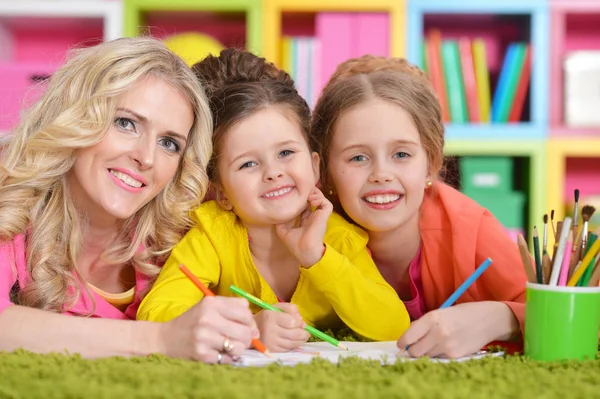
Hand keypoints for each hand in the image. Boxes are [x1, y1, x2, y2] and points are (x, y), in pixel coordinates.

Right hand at [160, 296, 258, 362]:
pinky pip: (227, 359)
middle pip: (246, 330)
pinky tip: (217, 353)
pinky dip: (226, 358)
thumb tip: (256, 331)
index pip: (245, 310)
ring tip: (227, 346)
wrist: (164, 338)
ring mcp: (204, 337)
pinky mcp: (201, 354)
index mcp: (211, 303)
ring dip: (237, 349)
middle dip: (247, 337)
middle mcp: (207, 318)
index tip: (244, 326)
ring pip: (239, 346)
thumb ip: (233, 311)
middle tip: (238, 339)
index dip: (249, 321)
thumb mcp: (209, 308)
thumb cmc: (192, 322)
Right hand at [254, 303, 309, 351]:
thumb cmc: (267, 316)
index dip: (300, 323)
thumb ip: (290, 308)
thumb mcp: (276, 307)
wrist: (251, 330)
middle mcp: (270, 330)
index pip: (291, 322)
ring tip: (304, 337)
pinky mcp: (272, 350)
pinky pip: (288, 349)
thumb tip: (300, 319)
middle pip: (294, 334)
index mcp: (270, 317)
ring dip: (302, 340)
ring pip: (292, 343)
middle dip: (304, 334)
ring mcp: (271, 342)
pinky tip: (295, 341)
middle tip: (307, 332)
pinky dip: (294, 345)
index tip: (303, 323)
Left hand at [275, 187, 332, 266]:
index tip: (295, 195)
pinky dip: (320, 199)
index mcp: (306, 221)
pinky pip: (326, 204)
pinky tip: (311, 200)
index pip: (306, 206)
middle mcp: (314, 217)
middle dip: (309, 193)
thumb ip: (280, 224)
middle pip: (314, 200)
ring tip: (307, 195)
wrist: (305, 251)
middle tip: (301, 190)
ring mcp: (320, 216)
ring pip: (322, 199)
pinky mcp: (324, 216)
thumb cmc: (296, 245)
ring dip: (315, 194)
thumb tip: (274, 217)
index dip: (302, 200)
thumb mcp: (284, 232)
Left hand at [396, 302, 518, 358]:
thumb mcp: (440, 313)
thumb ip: (423, 325)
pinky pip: (439, 358)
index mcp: (432, 318)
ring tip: (436, 342)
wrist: (488, 319)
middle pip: (415, 351)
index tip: (401, 344)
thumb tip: (407, 338)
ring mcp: (447, 346)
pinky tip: (447, 345)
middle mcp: (438, 332)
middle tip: (415, 346)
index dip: (402, 342)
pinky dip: (438, 354)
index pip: (409, 336)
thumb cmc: (462, 314)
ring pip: (426, 356)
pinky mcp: (455, 355)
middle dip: (412, 350)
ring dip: (426, 352)